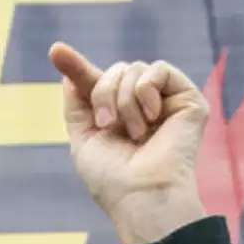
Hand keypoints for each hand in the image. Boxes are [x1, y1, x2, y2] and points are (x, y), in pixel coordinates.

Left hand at [48, 41, 209, 243]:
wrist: (141, 193)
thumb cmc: (111, 177)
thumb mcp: (83, 139)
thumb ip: (78, 105)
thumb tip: (68, 73)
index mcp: (116, 116)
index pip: (95, 82)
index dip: (75, 65)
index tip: (55, 51)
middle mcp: (141, 106)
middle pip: (114, 70)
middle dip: (102, 92)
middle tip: (107, 124)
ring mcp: (165, 102)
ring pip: (134, 68)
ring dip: (124, 100)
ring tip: (135, 132)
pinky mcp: (188, 99)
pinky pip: (159, 69)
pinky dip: (147, 89)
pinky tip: (151, 117)